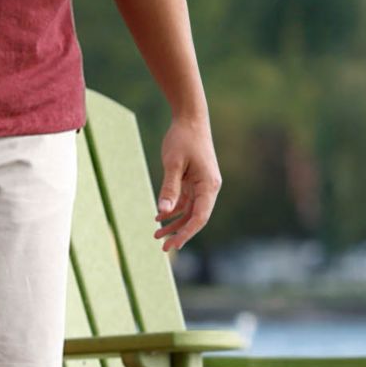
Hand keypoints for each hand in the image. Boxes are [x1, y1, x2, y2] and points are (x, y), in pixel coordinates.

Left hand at [154, 117, 220, 252]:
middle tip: (163, 248)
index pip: (200, 216)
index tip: (173, 245)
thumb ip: (169, 188)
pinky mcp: (194, 180)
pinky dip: (173, 209)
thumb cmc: (183, 139)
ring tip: (156, 234)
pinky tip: (159, 216)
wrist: (190, 118)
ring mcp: (202, 184)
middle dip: (180, 233)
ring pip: (189, 211)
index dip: (187, 233)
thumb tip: (163, 212)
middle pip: (196, 217)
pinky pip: (185, 201)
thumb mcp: (173, 164)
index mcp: (209, 185)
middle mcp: (209, 187)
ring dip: (174, 223)